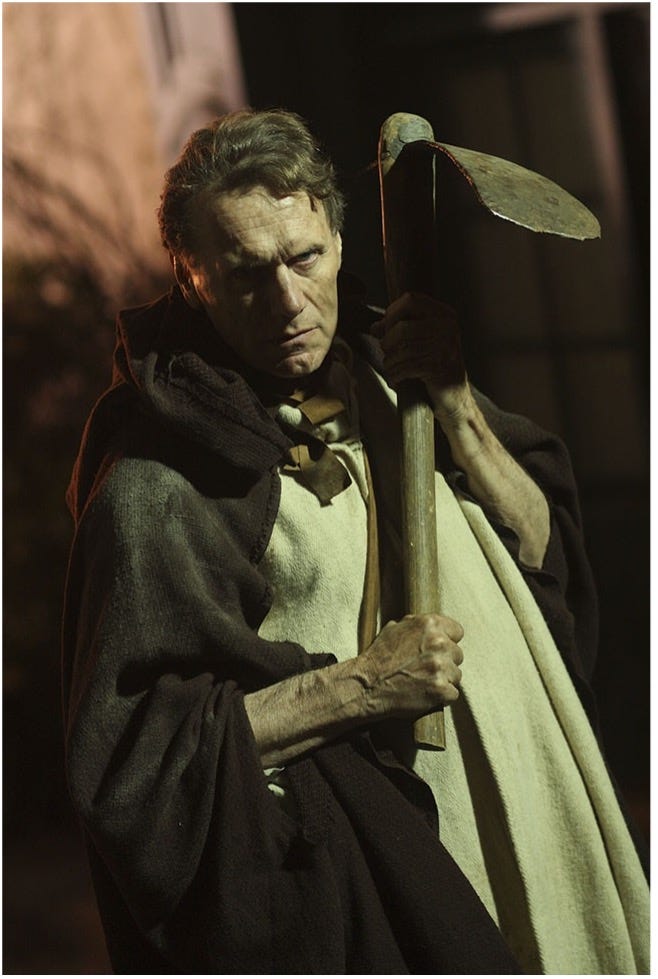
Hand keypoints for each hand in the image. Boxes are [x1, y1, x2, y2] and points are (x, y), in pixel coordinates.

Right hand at [358, 613, 463, 719]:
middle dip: (445, 662)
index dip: (447, 641)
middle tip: (425, 669)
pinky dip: (441, 696)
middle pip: (457, 654)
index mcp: (429, 624)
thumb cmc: (379, 658)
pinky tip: (425, 693)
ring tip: (422, 681)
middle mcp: (439, 643)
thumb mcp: (394, 629)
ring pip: (456, 675)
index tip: (438, 650)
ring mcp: (441, 668)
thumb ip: (417, 625)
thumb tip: (433, 626)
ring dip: (443, 679)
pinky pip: (453, 694)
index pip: (457, 631)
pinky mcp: (442, 690)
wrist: (367, 685)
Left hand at [372, 292, 472, 423]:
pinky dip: (395, 375)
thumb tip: (375, 327)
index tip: (386, 328)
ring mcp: (446, 347)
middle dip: (387, 341)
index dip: (392, 313)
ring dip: (390, 361)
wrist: (454, 397)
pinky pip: (405, 367)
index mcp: (444, 315)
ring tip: (392, 368)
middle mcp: (448, 327)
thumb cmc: (433, 367)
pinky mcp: (439, 367)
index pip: (410, 299)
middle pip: (402, 326)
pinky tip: (396, 380)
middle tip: (387, 353)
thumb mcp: (420, 343)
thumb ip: (399, 330)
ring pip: (402, 348)